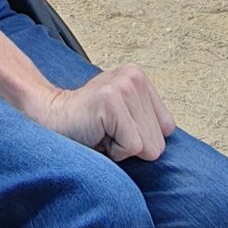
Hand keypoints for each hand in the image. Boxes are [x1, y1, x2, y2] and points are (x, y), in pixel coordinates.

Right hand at [34, 63, 174, 163]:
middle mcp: (134, 77)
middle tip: (107, 133)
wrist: (49, 120)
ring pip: (148, 146)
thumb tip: (178, 150)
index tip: (116, 130)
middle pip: (159, 140)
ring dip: (122, 149)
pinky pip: (132, 146)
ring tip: (102, 133)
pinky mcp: (111, 101)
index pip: (167, 129)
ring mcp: (122, 86)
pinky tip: (97, 135)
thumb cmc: (87, 126)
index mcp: (139, 77)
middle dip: (132, 145)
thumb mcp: (125, 117)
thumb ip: (148, 123)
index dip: (141, 139)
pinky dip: (114, 151)